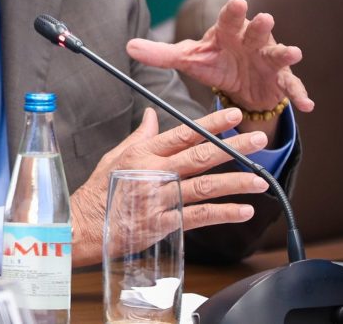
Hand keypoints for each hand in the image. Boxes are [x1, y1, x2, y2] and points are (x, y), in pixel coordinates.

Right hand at [69, 107, 270, 266]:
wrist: (83, 226)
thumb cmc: (98, 192)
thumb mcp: (114, 157)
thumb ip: (139, 137)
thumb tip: (150, 115)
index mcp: (144, 154)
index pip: (183, 134)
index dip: (211, 124)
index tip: (234, 116)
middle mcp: (154, 173)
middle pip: (200, 157)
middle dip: (233, 149)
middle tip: (259, 141)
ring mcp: (160, 199)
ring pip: (205, 187)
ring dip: (236, 183)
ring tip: (260, 180)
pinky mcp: (163, 224)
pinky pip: (198, 217)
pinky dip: (223, 214)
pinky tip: (242, 211)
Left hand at [126, 0, 313, 113]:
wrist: (239, 84)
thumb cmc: (215, 62)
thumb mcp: (188, 59)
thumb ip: (161, 54)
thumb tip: (128, 46)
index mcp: (228, 34)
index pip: (228, 20)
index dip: (233, 12)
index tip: (238, 2)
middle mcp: (251, 42)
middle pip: (256, 32)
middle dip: (260, 26)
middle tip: (264, 18)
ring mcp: (268, 61)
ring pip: (277, 55)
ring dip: (285, 54)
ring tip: (294, 52)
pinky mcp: (280, 81)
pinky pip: (291, 88)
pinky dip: (299, 95)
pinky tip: (307, 105)